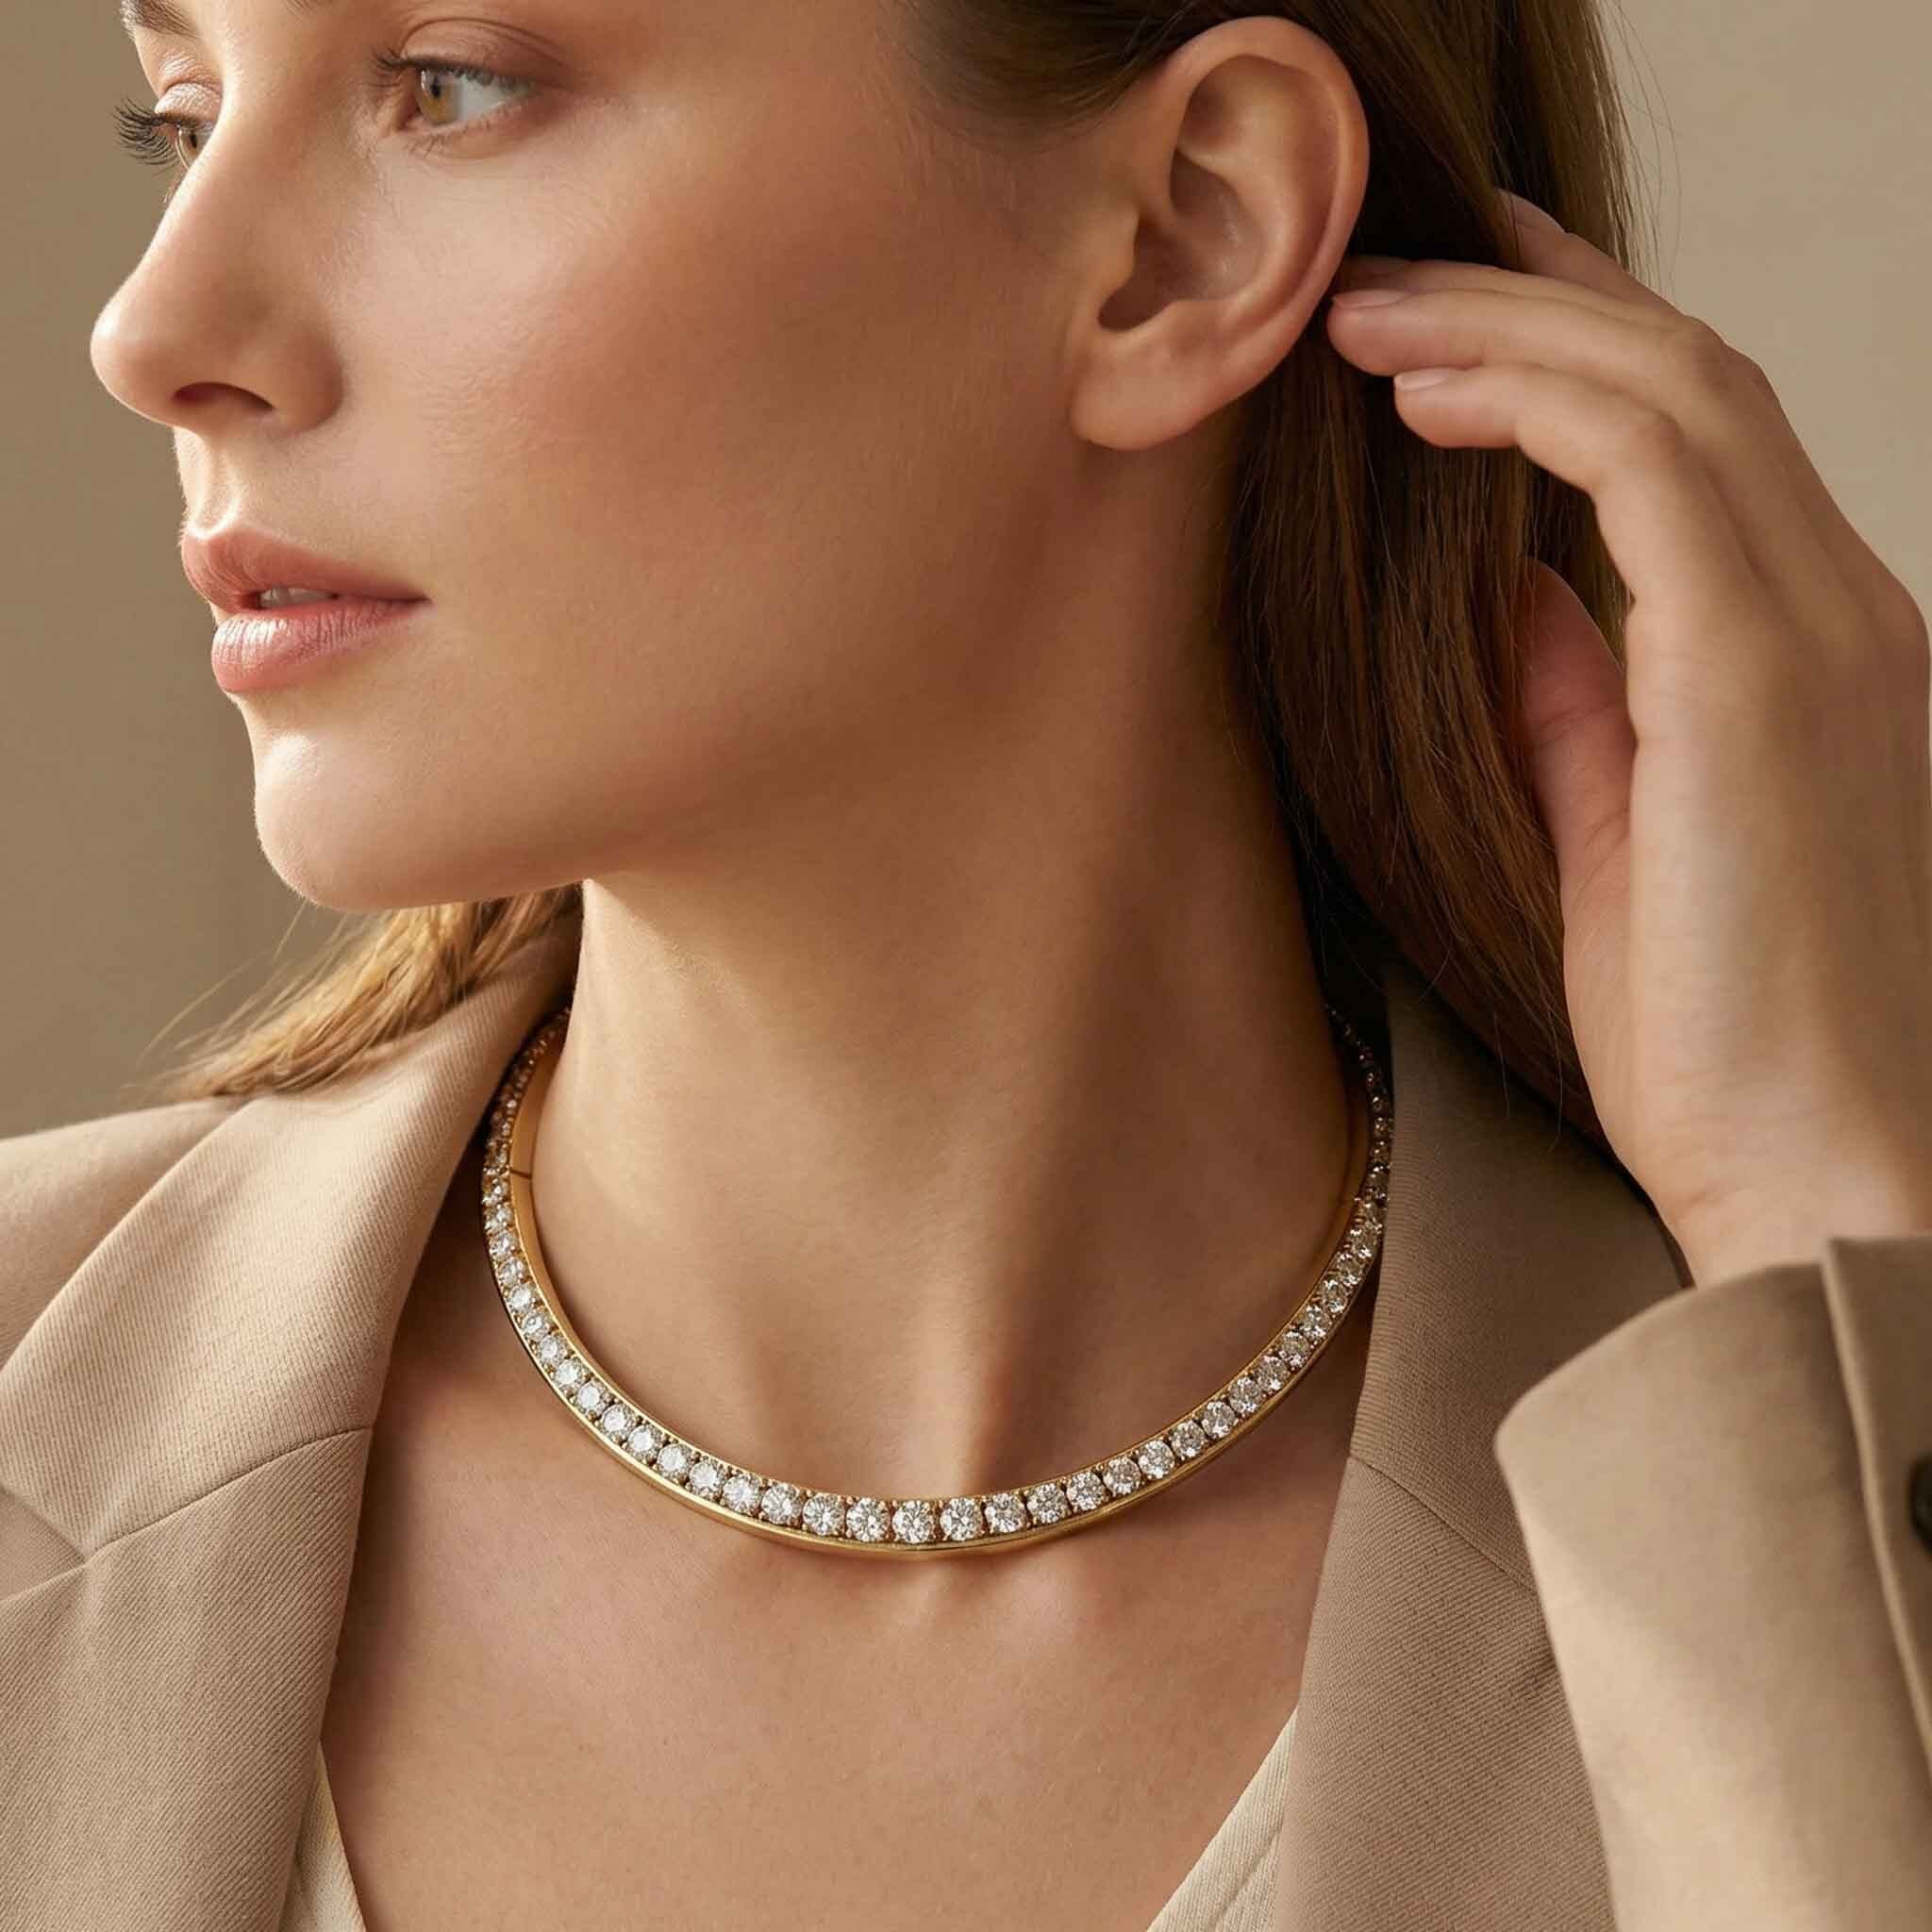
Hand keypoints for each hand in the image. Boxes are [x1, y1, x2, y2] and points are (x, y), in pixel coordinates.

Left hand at [1322, 191, 1931, 1284]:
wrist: (1822, 1183)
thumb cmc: (1725, 1050)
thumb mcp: (1620, 843)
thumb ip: (1578, 704)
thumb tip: (1506, 591)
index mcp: (1812, 653)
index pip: (1702, 439)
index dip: (1577, 346)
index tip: (1453, 312)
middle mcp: (1845, 612)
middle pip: (1690, 378)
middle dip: (1529, 299)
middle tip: (1382, 274)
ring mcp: (1823, 635)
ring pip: (1678, 390)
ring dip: (1512, 326)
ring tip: (1367, 314)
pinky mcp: (1766, 681)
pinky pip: (1659, 470)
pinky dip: (1540, 403)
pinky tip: (1428, 395)